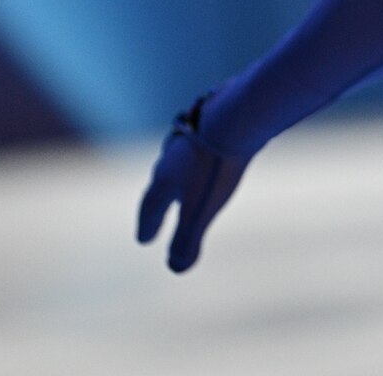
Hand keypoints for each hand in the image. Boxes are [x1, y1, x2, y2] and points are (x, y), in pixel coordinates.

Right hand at [136, 91, 252, 272]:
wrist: (238, 113)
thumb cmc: (217, 166)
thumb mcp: (202, 209)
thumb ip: (187, 240)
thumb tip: (176, 269)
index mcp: (164, 179)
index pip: (150, 208)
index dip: (148, 226)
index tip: (145, 240)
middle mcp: (171, 157)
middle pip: (161, 182)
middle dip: (159, 201)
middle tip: (156, 213)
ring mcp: (191, 136)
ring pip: (179, 159)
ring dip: (177, 175)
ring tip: (181, 182)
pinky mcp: (214, 121)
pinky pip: (202, 143)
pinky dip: (200, 156)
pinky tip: (211, 153)